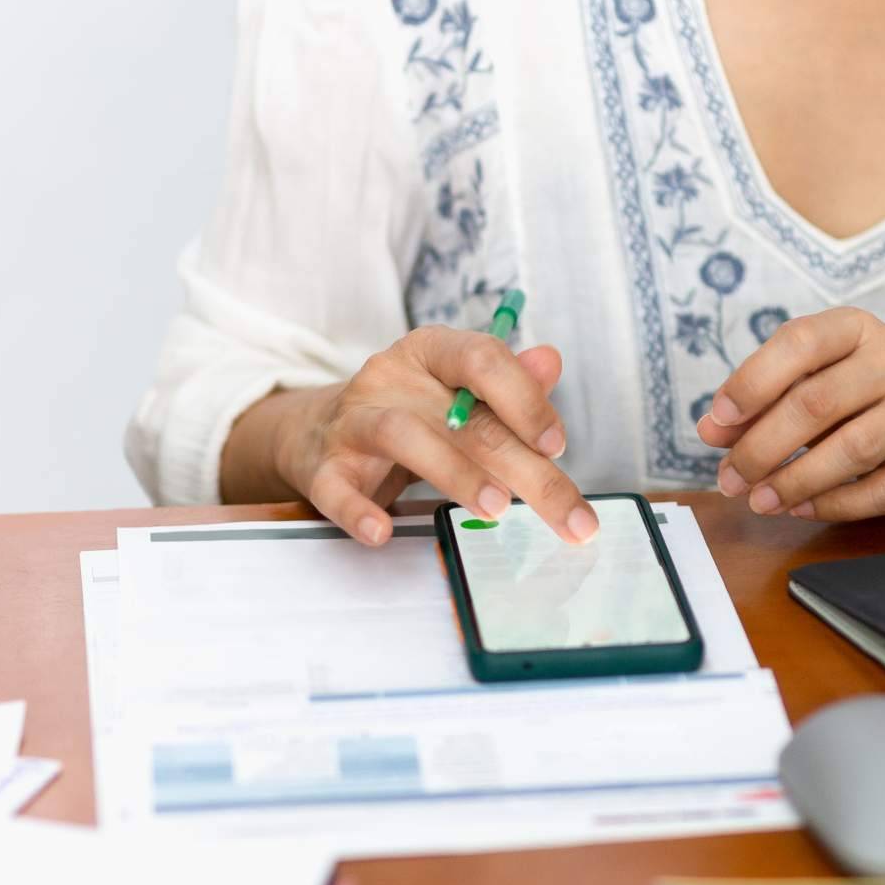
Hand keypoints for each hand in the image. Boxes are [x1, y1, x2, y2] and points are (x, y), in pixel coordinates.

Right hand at [230, 325, 597, 545]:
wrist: (318, 430)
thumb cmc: (411, 412)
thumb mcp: (459, 391)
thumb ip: (510, 383)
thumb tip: (550, 362)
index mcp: (433, 354)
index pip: (482, 360)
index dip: (525, 401)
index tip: (558, 445)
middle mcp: (391, 378)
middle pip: (464, 419)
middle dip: (523, 468)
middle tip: (567, 516)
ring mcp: (354, 421)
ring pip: (403, 437)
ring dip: (455, 473)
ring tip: (496, 507)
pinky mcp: (323, 466)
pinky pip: (336, 488)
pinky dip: (357, 510)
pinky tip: (381, 531)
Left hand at [694, 307, 884, 520]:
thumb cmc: (864, 399)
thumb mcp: (813, 383)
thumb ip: (762, 402)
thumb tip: (712, 430)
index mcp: (858, 327)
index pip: (800, 342)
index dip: (752, 382)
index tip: (718, 421)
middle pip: (819, 402)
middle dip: (762, 447)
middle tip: (730, 480)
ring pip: (853, 449)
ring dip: (795, 481)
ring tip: (760, 501)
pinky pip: (883, 490)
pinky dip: (835, 505)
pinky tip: (803, 509)